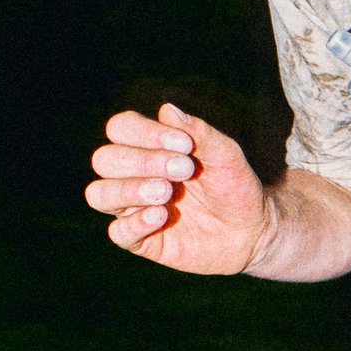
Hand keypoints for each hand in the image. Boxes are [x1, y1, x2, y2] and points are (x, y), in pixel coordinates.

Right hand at [84, 101, 271, 273]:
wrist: (252, 228)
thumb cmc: (234, 184)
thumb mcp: (225, 154)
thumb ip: (199, 132)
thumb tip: (168, 109)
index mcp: (147, 147)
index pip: (120, 128)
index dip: (144, 133)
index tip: (185, 145)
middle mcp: (132, 176)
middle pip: (104, 159)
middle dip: (142, 161)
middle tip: (184, 170)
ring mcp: (133, 209)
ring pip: (99, 194)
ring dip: (129, 189)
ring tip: (166, 192)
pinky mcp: (142, 240)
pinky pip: (117, 233)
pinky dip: (135, 223)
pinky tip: (162, 216)